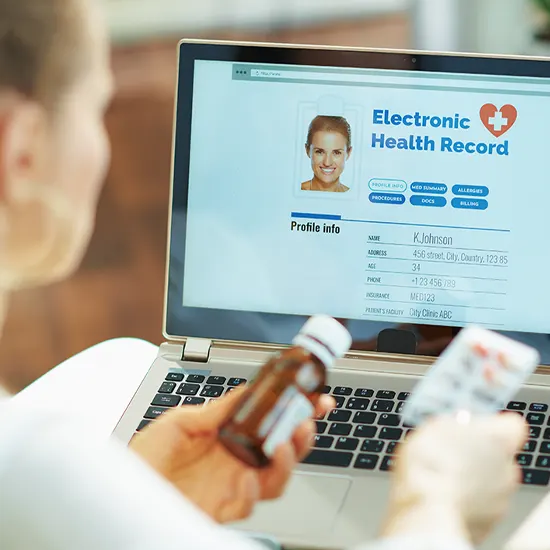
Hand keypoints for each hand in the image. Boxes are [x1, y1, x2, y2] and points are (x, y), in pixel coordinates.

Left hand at [129, 389, 333, 522]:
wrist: (120, 487)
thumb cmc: (146, 455)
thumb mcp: (181, 420)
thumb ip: (217, 410)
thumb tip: (247, 391)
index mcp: (230, 438)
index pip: (271, 424)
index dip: (296, 412)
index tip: (316, 398)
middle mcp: (236, 462)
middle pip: (283, 452)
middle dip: (302, 437)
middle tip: (306, 421)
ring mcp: (230, 486)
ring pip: (275, 481)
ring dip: (286, 463)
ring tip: (283, 445)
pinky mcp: (220, 509)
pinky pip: (248, 505)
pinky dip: (253, 492)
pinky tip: (247, 478)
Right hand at [381, 414, 526, 544]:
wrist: (428, 511)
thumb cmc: (433, 464)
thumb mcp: (436, 424)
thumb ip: (455, 423)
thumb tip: (455, 422)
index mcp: (501, 439)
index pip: (510, 425)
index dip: (489, 424)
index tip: (470, 425)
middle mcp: (508, 469)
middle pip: (497, 456)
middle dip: (476, 453)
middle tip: (449, 451)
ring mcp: (500, 499)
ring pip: (487, 483)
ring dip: (469, 479)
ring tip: (441, 477)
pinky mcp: (486, 523)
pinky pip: (476, 507)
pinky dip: (462, 501)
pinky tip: (441, 496)